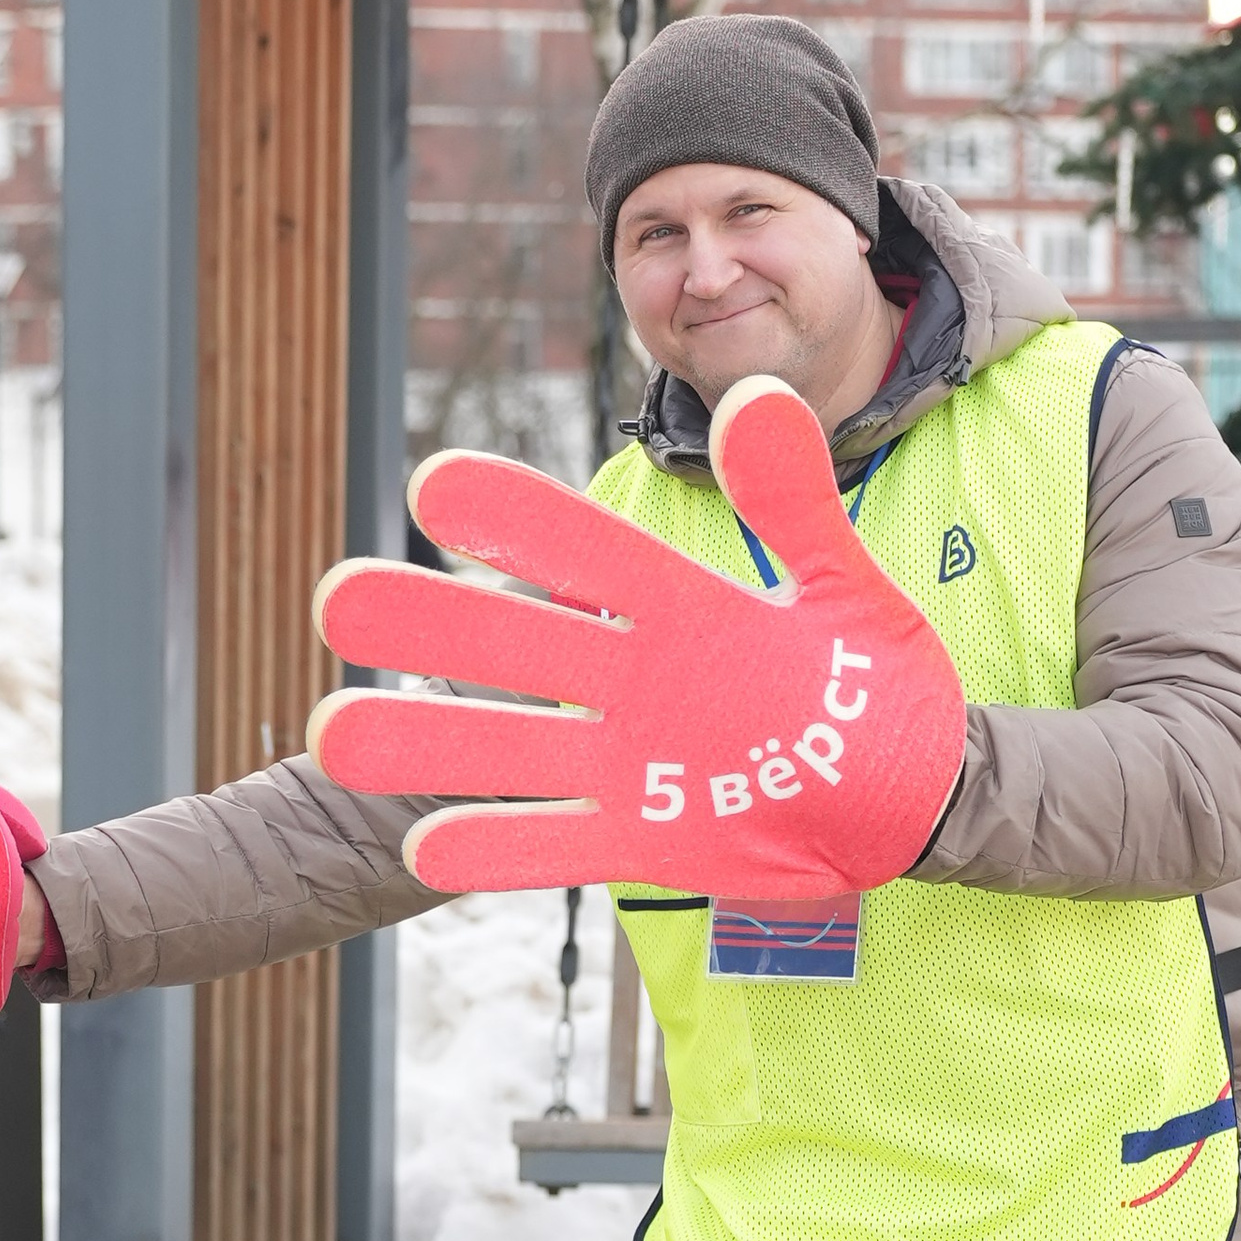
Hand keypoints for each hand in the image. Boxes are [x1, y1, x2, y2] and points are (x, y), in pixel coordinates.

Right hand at [306, 377, 965, 897]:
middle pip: (511, 645)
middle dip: (429, 624)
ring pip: (505, 746)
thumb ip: (792, 502)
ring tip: (337, 729)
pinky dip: (498, 845)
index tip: (438, 482)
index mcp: (675, 607)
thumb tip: (753, 394)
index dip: (513, 520)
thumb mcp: (845, 584)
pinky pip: (554, 843)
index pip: (580, 550)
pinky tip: (432, 844)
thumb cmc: (874, 682)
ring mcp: (625, 760)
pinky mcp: (639, 836)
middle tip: (341, 599)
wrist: (903, 794)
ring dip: (424, 741)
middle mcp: (629, 679)